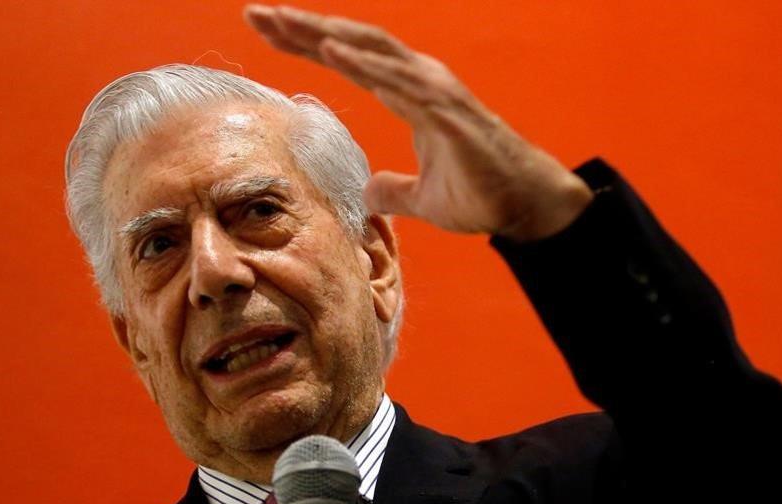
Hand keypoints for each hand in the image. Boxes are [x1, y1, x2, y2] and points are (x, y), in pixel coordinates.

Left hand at [244, 4, 592, 241]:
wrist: (526, 206)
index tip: (267, 32)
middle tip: (255, 12)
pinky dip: (364, 63)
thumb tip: (370, 193)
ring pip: (371, 49)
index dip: (307, 43)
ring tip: (280, 22)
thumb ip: (395, 190)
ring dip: (323, 34)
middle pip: (352, 41)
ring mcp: (435, 89)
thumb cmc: (482, 195)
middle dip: (303, 26)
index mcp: (411, 92)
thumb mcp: (423, 199)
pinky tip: (330, 50)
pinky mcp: (447, 109)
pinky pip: (399, 79)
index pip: (350, 58)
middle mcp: (420, 80)